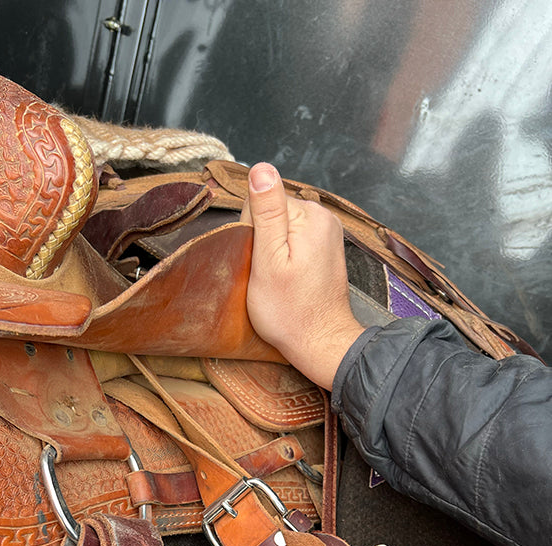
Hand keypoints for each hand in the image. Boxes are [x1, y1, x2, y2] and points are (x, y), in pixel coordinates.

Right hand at [242, 162, 364, 389]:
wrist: (320, 342)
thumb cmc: (289, 311)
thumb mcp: (267, 261)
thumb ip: (265, 212)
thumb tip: (261, 168)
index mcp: (308, 215)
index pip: (260, 202)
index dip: (251, 234)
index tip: (260, 261)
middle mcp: (323, 217)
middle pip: (272, 213)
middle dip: (263, 242)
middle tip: (270, 275)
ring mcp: (327, 232)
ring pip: (282, 228)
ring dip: (274, 252)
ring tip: (280, 280)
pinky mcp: (326, 248)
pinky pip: (294, 241)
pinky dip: (286, 258)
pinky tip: (290, 280)